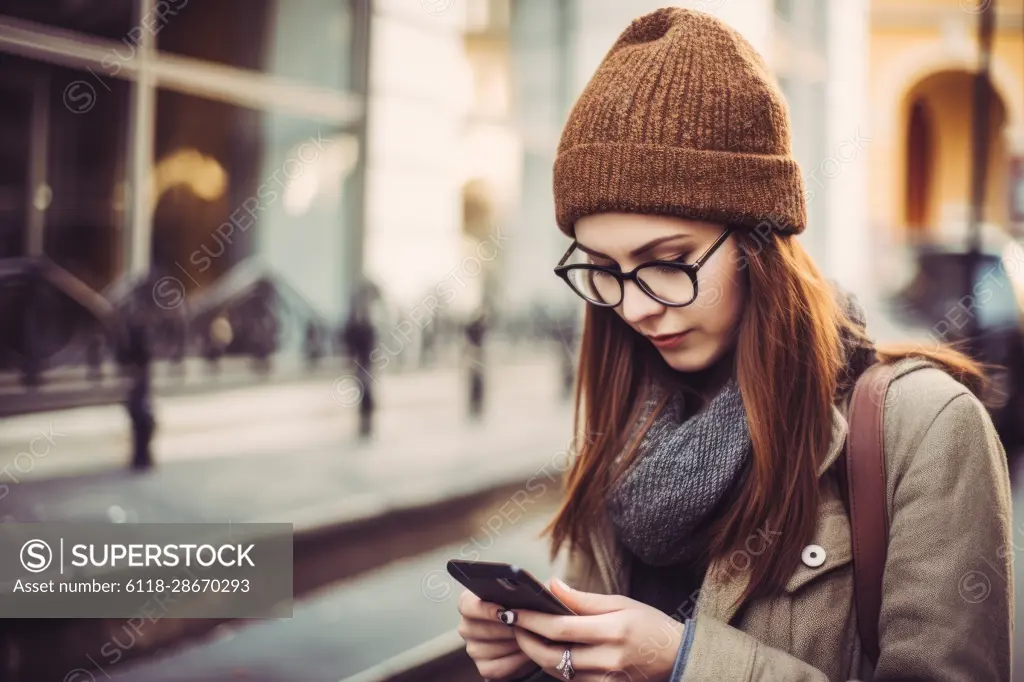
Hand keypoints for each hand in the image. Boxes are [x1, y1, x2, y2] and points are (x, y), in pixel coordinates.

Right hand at [457, 588, 540, 680]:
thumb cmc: (529, 614)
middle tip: (523, 627)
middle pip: (475, 629)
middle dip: (503, 629)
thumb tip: (550, 584)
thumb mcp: (531, 599)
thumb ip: (534, 591)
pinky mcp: (484, 667)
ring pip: (487, 649)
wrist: (535, 639)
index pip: (466, 604)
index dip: (482, 608)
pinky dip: (514, 662)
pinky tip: (526, 653)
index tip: (503, 610)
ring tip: (529, 638)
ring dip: (511, 645)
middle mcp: (468, 626)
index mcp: (472, 603)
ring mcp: (474, 649)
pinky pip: (496, 667)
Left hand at [511, 577, 684, 680]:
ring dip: (536, 654)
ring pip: (558, 671)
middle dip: (526, 641)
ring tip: (524, 634)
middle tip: (512, 625)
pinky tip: (546, 650)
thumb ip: (583, 599)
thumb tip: (551, 586)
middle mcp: (609, 659)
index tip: (514, 610)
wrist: (676, 657)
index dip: (532, 620)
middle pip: (553, 656)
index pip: (561, 628)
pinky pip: (570, 680)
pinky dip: (554, 665)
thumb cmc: (648, 625)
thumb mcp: (620, 603)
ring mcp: (606, 679)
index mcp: (614, 631)